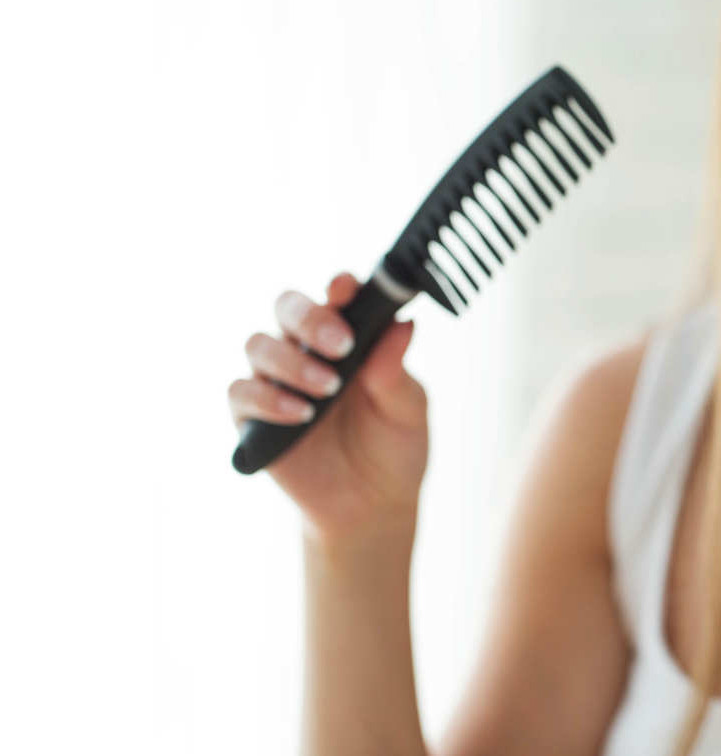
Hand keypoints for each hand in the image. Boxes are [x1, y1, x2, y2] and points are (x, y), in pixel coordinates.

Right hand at [227, 271, 428, 549]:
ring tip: (328, 389)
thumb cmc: (394, 447)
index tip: (346, 289)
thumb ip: (396, 370)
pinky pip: (241, 393)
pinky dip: (268, 398)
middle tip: (341, 345)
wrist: (373, 506)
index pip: (337, 296)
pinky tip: (302, 414)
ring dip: (292, 361)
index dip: (338, 286)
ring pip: (259, 344)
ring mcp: (276, 380)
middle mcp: (308, 350)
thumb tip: (402, 324)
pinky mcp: (253, 417)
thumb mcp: (407, 410)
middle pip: (287, 306)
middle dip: (309, 317)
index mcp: (349, 336)